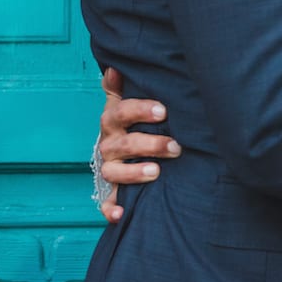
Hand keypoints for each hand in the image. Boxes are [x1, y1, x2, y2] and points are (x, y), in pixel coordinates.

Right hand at [95, 67, 180, 221]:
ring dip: (133, 172)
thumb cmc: (132, 121)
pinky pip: (106, 202)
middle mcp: (109, 144)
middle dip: (149, 144)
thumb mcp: (127, 100)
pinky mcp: (110, 190)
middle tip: (175, 147)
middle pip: (122, 144)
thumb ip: (121, 86)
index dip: (140, 110)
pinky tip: (120, 215)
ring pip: (113, 171)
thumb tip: (114, 66)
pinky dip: (110, 209)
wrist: (123, 147)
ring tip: (156, 172)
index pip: (122, 112)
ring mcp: (109, 167)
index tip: (163, 111)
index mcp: (114, 120)